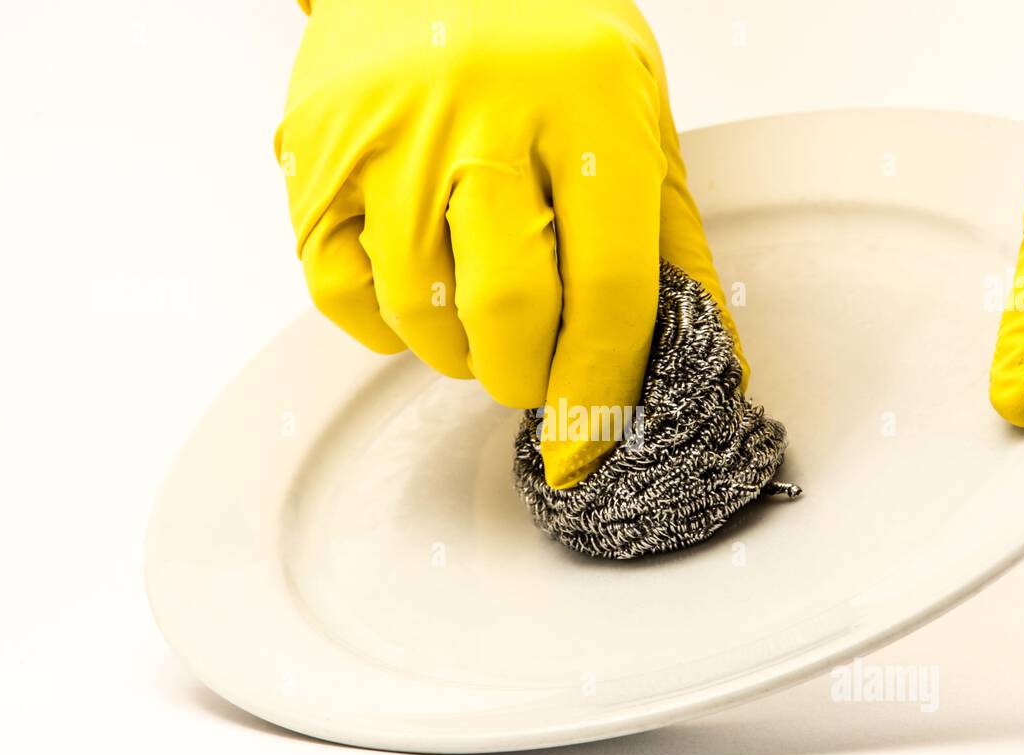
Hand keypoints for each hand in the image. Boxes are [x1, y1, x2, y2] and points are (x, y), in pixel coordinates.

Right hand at [276, 0, 744, 487]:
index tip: (591, 445)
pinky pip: (341, 292)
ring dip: (458, 352)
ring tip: (479, 315)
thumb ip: (673, 244)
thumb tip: (708, 361)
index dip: (603, 388)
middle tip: (534, 366)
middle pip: (508, 313)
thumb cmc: (550, 41)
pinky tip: (418, 291)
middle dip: (526, 377)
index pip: (608, 289)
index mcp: (589, 107)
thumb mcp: (638, 120)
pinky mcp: (316, 154)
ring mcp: (389, 134)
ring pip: (420, 313)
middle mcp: (485, 116)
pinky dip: (385, 324)